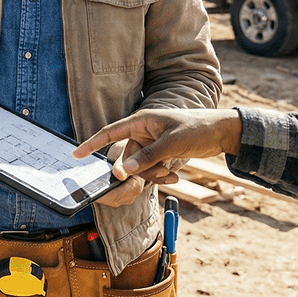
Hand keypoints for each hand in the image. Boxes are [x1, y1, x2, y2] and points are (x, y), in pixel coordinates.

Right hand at [73, 109, 242, 180]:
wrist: (221, 132)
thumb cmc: (197, 129)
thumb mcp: (171, 144)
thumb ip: (145, 158)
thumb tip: (120, 172)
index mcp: (141, 120)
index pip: (111, 132)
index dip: (92, 143)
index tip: (76, 155)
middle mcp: (143, 131)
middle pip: (126, 158)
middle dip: (139, 170)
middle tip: (160, 172)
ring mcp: (151, 143)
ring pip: (139, 167)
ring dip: (152, 174)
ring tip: (172, 172)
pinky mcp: (159, 154)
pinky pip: (150, 170)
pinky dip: (159, 175)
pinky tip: (174, 176)